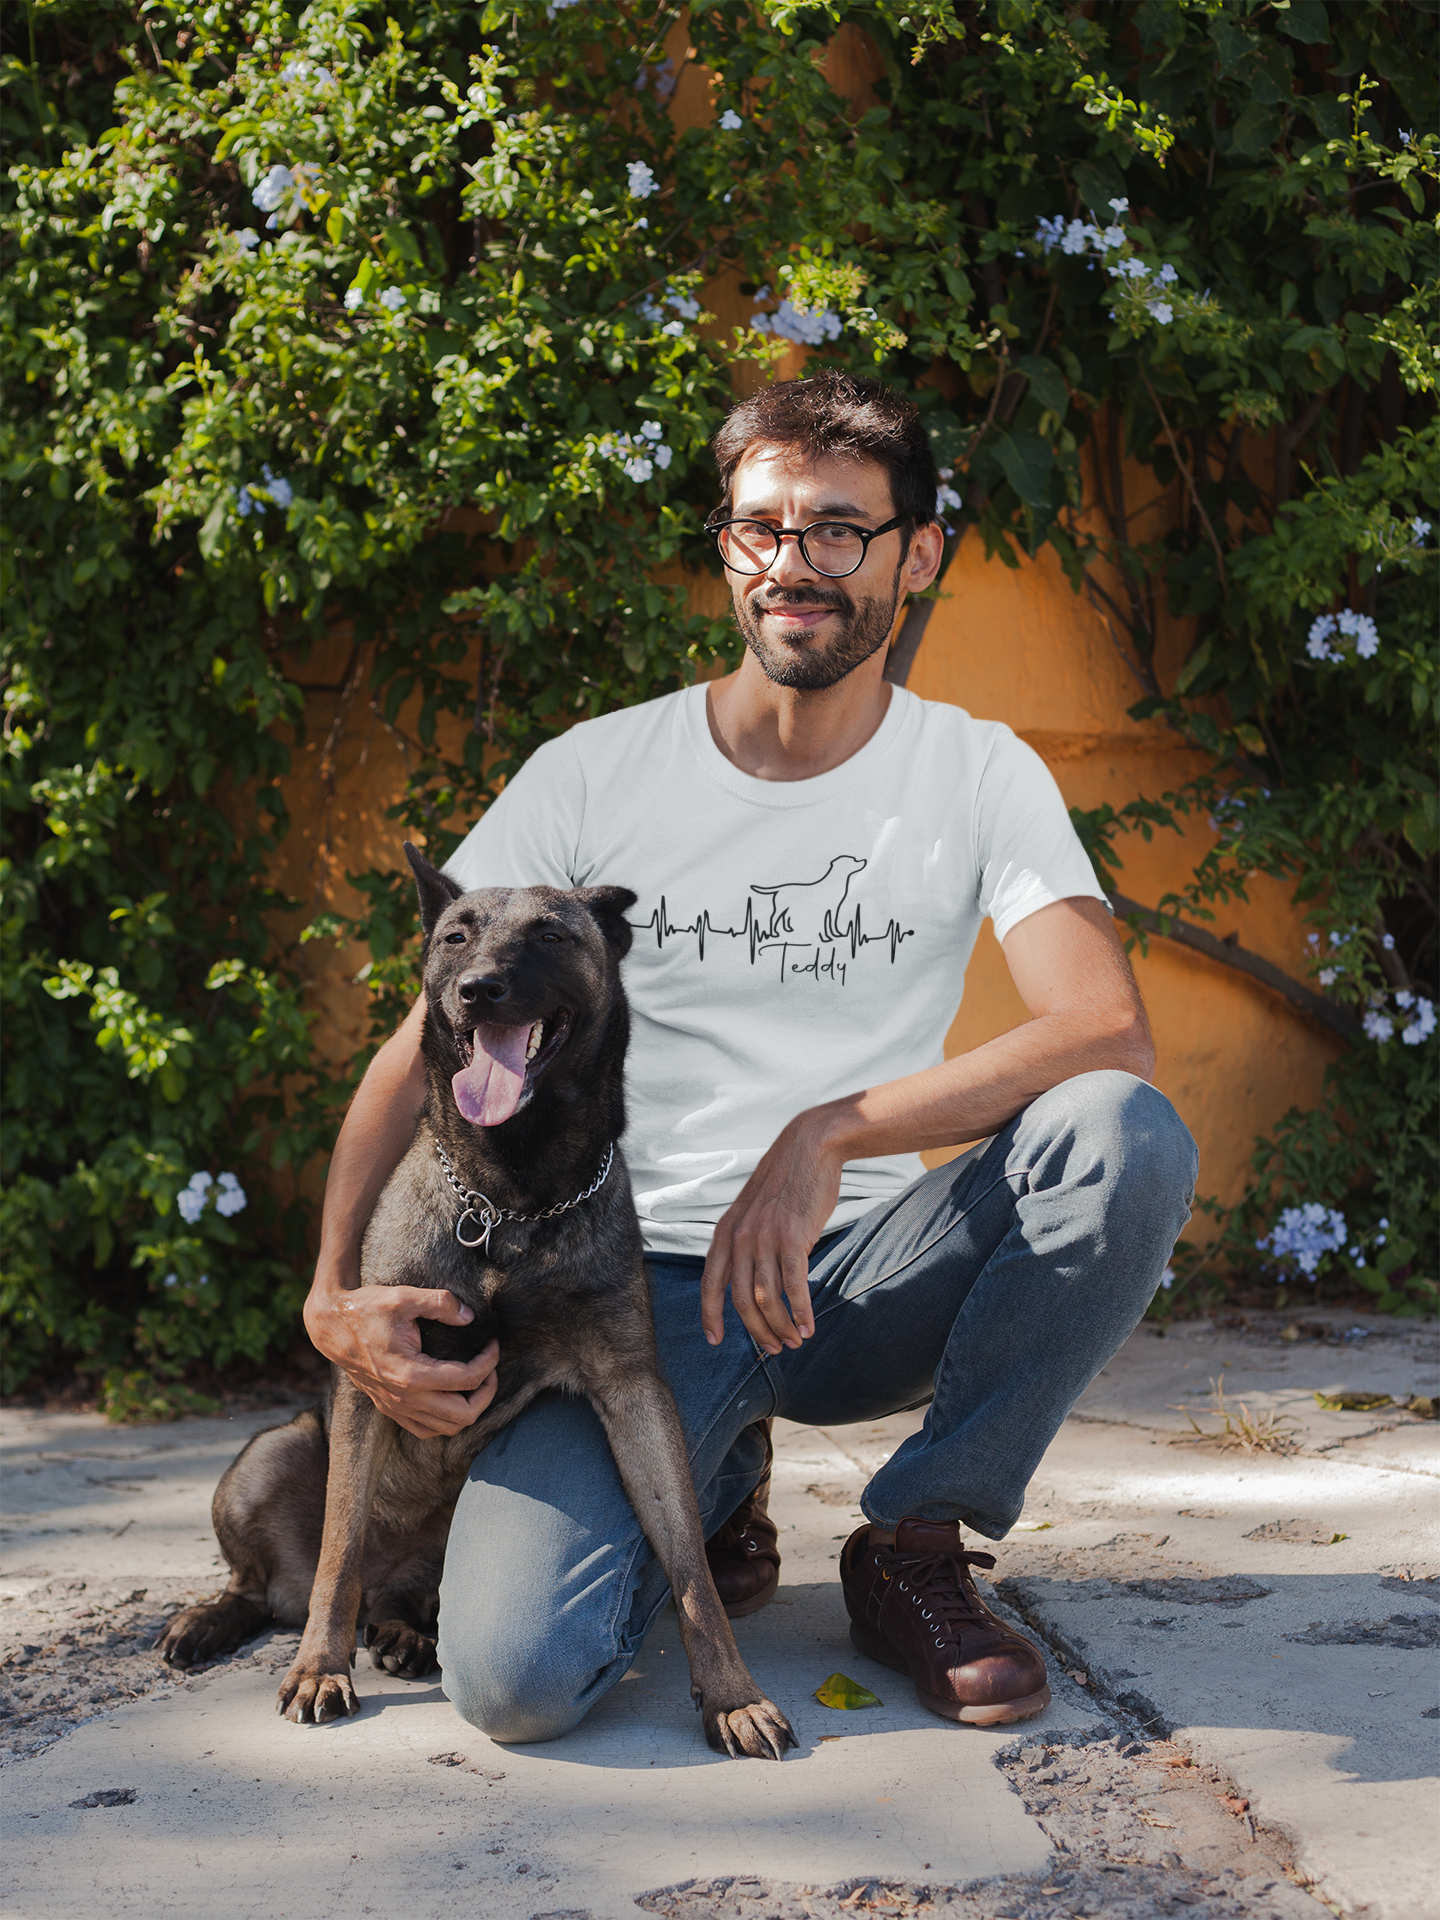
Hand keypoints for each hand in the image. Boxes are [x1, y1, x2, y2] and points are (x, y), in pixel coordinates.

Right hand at [304, 1270, 499, 1439]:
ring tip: (477, 1382)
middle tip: (491, 1367)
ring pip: (446, 1429)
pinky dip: (446, 1419)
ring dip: (469, 1408)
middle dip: (486, 1392)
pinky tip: (452, 1395)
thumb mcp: (404, 1297)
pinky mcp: (389, 1408)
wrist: (332, 1326)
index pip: (467, 1379)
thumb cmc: (367, 1309)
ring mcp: (395, 1407)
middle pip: (463, 1415)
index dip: (489, 1362)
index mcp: (410, 1373)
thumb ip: (441, 1303)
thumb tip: (469, 1317)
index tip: (493, 1344)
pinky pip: (426, 1429)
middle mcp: (404, 1398)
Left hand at [700, 1111, 841, 1353]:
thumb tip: (745, 1279)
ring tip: (794, 1342)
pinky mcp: (793, 1237)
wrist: (809, 1147)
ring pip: (767, 1298)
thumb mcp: (752, 1211)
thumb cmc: (785, 1183)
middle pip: (741, 1300)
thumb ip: (744, 1242)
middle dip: (757, 1331)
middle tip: (773, 1349)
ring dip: (781, 1327)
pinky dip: (801, 1312)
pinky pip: (794, 1285)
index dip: (710, 1315)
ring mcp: (765, 1237)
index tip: (716, 1339)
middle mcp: (740, 1237)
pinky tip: (808, 1326)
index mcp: (726, 1232)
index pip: (710, 1283)